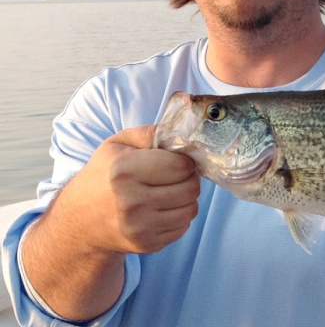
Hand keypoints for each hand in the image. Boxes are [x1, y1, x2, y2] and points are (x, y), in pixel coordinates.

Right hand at [78, 125, 200, 254]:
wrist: (80, 219)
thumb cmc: (104, 175)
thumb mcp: (119, 144)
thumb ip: (150, 133)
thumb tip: (182, 135)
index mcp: (124, 171)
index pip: (181, 166)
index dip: (184, 160)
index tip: (175, 160)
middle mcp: (131, 202)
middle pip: (190, 188)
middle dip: (188, 179)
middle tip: (175, 176)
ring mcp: (139, 227)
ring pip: (191, 209)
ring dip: (186, 199)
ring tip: (167, 191)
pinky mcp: (146, 244)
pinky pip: (183, 227)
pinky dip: (178, 216)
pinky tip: (160, 209)